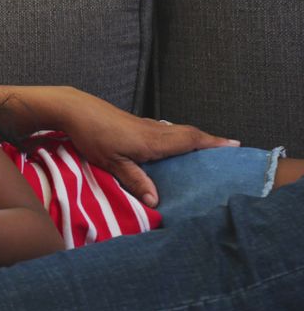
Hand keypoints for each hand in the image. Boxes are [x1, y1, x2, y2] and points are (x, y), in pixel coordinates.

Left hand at [56, 88, 238, 207]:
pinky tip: (174, 144)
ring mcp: (144, 125)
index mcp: (153, 141)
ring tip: (209, 148)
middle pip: (189, 133)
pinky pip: (165, 130)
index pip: (190, 140)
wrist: (75, 109)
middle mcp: (153, 130)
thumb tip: (155, 201)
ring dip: (195, 137)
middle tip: (230, 149)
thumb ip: (135, 180)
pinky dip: (177, 136)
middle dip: (210, 141)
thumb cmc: (92, 135)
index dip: (213, 143)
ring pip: (177, 130)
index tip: (235, 146)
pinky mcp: (135, 123)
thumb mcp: (112, 162)